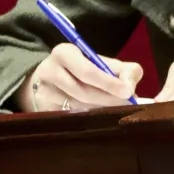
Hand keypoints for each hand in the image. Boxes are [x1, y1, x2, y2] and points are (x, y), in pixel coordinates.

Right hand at [16, 42, 141, 111]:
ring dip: (102, 111)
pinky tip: (100, 118)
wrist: (52, 79)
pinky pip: (70, 119)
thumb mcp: (105, 64)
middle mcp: (49, 71)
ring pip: (78, 108)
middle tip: (128, 106)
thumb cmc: (85, 70)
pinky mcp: (42, 110)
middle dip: (110, 100)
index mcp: (64, 53)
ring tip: (116, 110)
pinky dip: (89, 120)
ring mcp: (43, 92)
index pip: (88, 71)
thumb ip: (126, 71)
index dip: (109, 83)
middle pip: (83, 92)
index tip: (128, 93)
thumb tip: (130, 88)